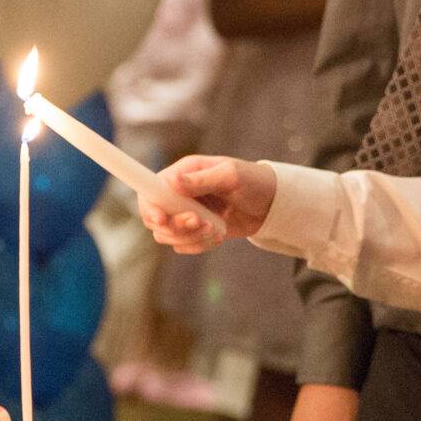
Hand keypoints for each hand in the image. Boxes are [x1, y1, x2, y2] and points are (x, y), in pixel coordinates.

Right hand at [138, 154, 267, 251]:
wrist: (271, 204)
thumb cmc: (253, 181)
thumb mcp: (230, 176)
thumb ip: (200, 180)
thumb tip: (172, 180)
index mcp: (182, 174)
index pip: (150, 190)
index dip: (149, 206)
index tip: (161, 218)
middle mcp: (178, 195)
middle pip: (154, 218)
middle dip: (176, 225)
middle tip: (201, 221)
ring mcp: (185, 214)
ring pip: (167, 235)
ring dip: (190, 237)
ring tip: (215, 228)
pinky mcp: (194, 231)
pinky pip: (184, 246)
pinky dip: (200, 245)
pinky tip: (218, 235)